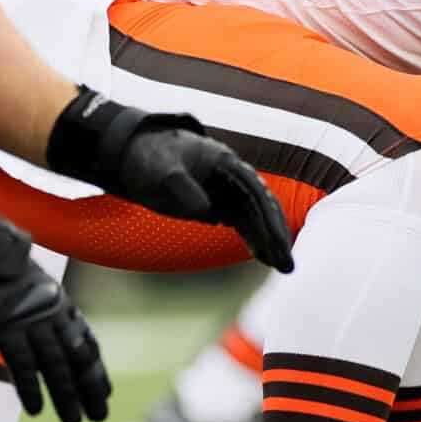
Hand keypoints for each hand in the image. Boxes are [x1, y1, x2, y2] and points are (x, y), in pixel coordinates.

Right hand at [0, 259, 113, 421]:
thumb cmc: (1, 268)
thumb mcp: (35, 287)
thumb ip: (44, 309)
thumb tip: (50, 327)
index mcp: (62, 307)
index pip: (88, 343)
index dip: (97, 370)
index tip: (105, 392)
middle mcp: (53, 317)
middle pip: (78, 360)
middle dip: (89, 390)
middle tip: (98, 417)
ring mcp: (31, 324)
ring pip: (55, 367)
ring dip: (66, 397)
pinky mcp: (5, 330)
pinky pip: (21, 365)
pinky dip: (29, 388)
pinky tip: (35, 410)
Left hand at [109, 117, 296, 271]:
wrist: (133, 155)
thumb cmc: (149, 157)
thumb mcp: (161, 169)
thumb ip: (182, 187)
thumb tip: (207, 213)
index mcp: (225, 162)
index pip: (256, 192)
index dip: (269, 219)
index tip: (276, 243)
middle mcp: (232, 177)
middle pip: (263, 207)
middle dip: (276, 235)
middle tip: (287, 265)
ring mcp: (226, 191)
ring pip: (255, 217)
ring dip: (269, 240)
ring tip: (282, 266)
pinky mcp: (217, 204)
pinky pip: (242, 222)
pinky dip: (252, 239)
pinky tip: (261, 257)